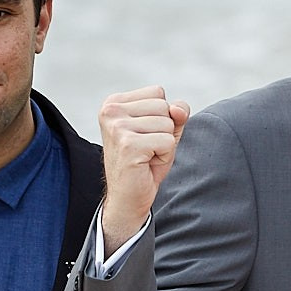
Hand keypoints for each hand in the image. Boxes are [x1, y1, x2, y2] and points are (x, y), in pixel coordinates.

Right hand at [98, 86, 190, 253]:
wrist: (128, 197)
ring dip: (165, 144)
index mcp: (114, 102)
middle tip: (146, 149)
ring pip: (168, 124)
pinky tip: (147, 164)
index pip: (158, 93)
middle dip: (164, 130)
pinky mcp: (128, 145)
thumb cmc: (145, 162)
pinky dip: (165, 155)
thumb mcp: (164, 130)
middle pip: (164, 106)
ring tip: (146, 156)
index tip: (144, 135)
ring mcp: (117, 127)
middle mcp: (111, 111)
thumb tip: (178, 109)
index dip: (161, 116)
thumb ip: (175, 112)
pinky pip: (168, 141)